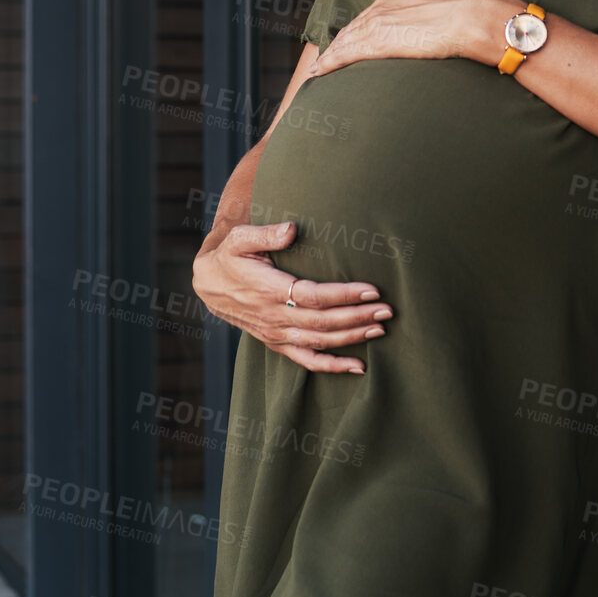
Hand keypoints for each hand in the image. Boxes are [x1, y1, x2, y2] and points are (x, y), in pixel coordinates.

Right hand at [191, 220, 392, 372]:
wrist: (209, 284)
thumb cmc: (230, 256)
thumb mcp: (240, 238)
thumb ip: (265, 234)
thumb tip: (291, 230)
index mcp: (269, 290)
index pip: (314, 297)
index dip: (344, 295)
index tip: (371, 290)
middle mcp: (275, 317)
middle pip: (323, 322)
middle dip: (358, 317)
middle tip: (387, 311)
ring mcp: (277, 334)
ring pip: (320, 342)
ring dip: (353, 338)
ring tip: (381, 330)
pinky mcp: (278, 344)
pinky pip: (307, 360)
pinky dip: (333, 366)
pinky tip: (359, 366)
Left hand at [303, 0, 521, 77]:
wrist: (476, 18)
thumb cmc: (475, 14)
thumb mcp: (452, 8)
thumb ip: (440, 17)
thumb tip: (447, 27)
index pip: (372, 16)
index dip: (359, 31)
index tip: (351, 41)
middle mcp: (384, 7)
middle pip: (353, 27)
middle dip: (340, 42)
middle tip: (326, 59)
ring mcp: (378, 24)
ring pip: (345, 40)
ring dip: (330, 55)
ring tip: (318, 69)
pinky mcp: (376, 43)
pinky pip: (344, 54)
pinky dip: (329, 63)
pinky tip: (318, 72)